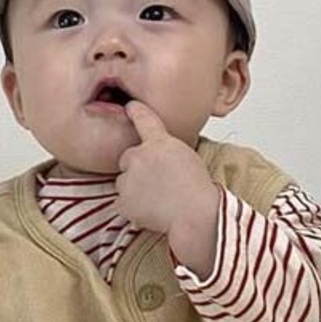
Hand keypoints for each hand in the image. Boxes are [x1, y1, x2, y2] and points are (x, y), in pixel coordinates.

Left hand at [118, 101, 220, 276]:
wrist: (195, 213)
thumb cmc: (198, 189)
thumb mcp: (188, 157)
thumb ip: (168, 150)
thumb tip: (158, 156)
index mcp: (159, 143)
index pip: (144, 119)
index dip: (136, 111)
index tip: (130, 107)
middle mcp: (139, 156)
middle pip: (128, 159)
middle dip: (137, 168)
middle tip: (158, 182)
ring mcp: (128, 179)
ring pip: (124, 182)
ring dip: (135, 189)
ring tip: (159, 198)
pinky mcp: (123, 201)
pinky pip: (122, 203)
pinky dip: (132, 208)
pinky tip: (151, 210)